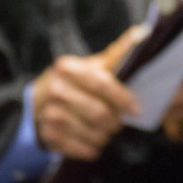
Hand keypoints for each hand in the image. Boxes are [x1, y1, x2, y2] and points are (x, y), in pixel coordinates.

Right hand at [31, 26, 144, 160]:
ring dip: (106, 136)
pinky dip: (94, 148)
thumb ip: (118, 52)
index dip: (122, 98)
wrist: (38, 102)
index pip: (102, 84)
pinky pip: (83, 149)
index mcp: (67, 68)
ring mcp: (50, 115)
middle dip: (115, 121)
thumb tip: (144, 32)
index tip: (136, 109)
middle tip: (118, 122)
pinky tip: (93, 140)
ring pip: (93, 134)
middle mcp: (56, 90)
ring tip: (106, 130)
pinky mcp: (49, 136)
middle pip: (99, 113)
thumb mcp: (91, 64)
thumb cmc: (74, 82)